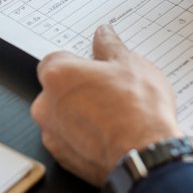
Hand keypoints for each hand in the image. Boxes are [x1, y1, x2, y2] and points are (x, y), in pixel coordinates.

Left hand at [32, 25, 180, 185]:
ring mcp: (53, 135)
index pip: (57, 60)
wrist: (145, 156)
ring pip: (64, 117)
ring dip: (81, 114)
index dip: (78, 63)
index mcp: (58, 76)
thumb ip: (110, 46)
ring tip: (115, 115)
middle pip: (58, 90)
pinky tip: (111, 135)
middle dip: (80, 89)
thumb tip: (103, 34)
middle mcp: (46, 105)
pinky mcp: (64, 159)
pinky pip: (70, 140)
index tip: (96, 66)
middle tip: (110, 91)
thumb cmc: (137, 110)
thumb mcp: (130, 64)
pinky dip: (85, 137)